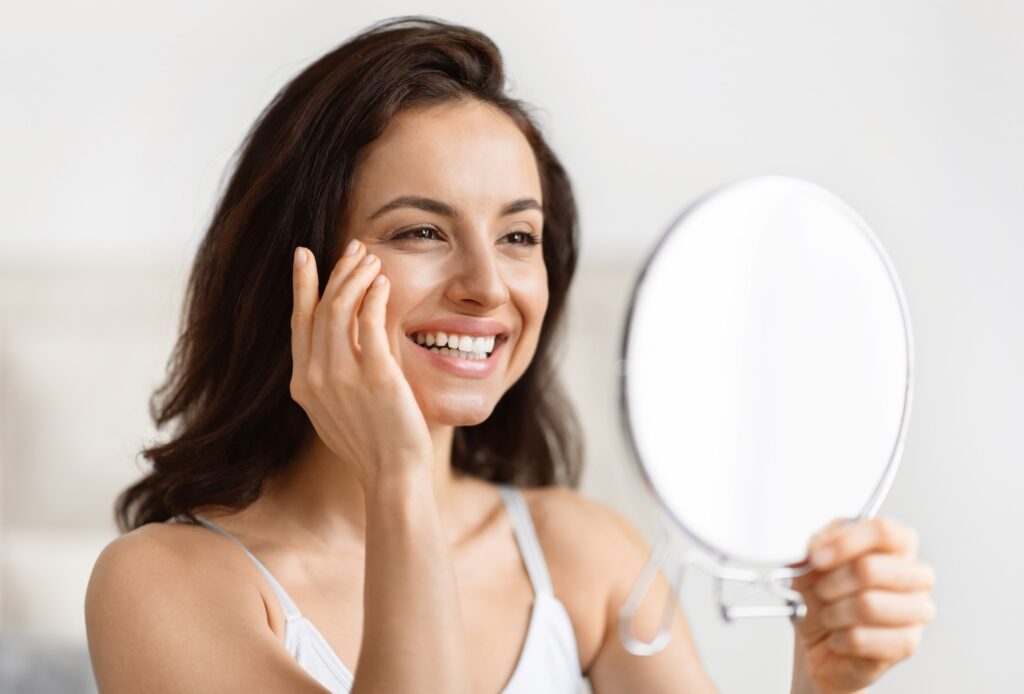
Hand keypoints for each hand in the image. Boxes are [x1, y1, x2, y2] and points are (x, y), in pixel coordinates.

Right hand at [289, 241, 433, 492]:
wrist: (391, 476)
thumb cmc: (372, 446)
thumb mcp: (336, 412)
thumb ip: (330, 380)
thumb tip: (335, 348)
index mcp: (302, 385)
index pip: (298, 322)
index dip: (301, 285)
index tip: (304, 255)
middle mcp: (314, 377)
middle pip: (319, 308)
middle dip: (336, 271)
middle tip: (354, 248)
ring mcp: (341, 377)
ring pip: (340, 308)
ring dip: (356, 278)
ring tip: (372, 260)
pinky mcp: (374, 376)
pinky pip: (370, 322)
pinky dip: (375, 296)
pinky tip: (384, 283)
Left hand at [790, 517, 935, 693]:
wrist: (819, 641)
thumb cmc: (821, 598)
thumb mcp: (807, 565)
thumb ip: (813, 550)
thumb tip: (818, 550)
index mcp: (894, 545)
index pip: (882, 531)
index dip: (845, 542)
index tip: (817, 557)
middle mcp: (914, 574)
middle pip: (872, 568)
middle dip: (832, 582)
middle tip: (821, 591)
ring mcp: (917, 609)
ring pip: (867, 605)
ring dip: (834, 612)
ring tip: (829, 616)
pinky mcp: (908, 643)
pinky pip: (862, 637)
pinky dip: (838, 638)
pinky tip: (839, 637)